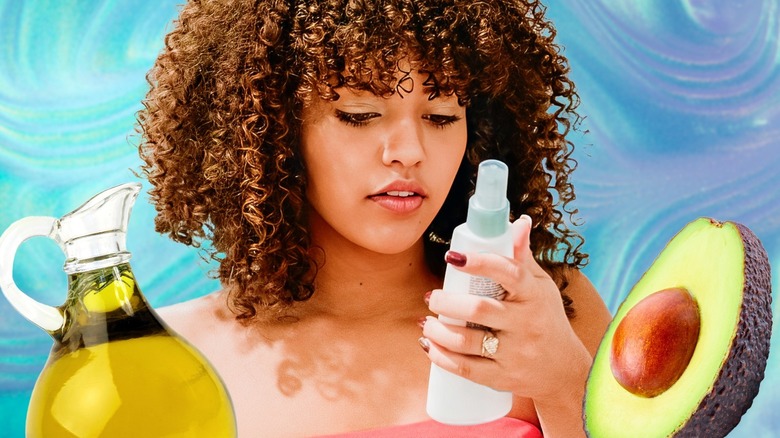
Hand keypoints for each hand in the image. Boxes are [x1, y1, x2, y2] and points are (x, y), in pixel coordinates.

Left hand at [422, 216, 591, 402]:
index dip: (480, 262)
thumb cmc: (546, 319)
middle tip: (433, 297)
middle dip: (447, 303)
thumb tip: (518, 222)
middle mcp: (526, 324)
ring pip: (467, 341)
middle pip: (479, 310)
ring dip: (438, 331)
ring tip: (426, 322)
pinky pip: (465, 369)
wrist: (564, 372)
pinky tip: (428, 345)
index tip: (453, 257)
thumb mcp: (540, 287)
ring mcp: (515, 354)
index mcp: (534, 295)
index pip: (508, 273)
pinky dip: (441, 357)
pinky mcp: (502, 378)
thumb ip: (522, 257)